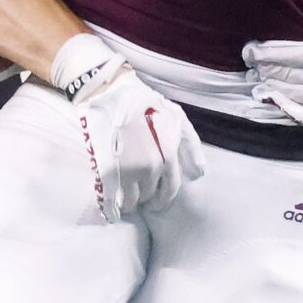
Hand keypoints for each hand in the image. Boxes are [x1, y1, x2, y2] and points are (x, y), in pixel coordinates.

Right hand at [62, 65, 204, 222]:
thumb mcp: (177, 118)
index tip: (158, 201)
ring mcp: (126, 170)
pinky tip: (111, 210)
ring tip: (125, 197)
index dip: (164, 198)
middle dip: (146, 196)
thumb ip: (191, 146)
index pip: (170, 190)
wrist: (111, 92)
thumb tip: (198, 174)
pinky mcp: (105, 169)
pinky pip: (110, 198)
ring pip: (130, 200)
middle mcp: (149, 168)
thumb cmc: (147, 104)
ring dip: (129, 201)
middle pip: (148, 196)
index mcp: (168, 156)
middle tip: (139, 194)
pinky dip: (111, 207)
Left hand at [243, 5, 302, 129]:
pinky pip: (300, 114)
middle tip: (248, 61)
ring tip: (253, 76)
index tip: (252, 48)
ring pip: (292, 91)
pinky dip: (282, 105)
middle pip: (290, 73)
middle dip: (265, 66)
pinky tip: (268, 96)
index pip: (297, 54)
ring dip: (269, 83)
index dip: (271, 51)